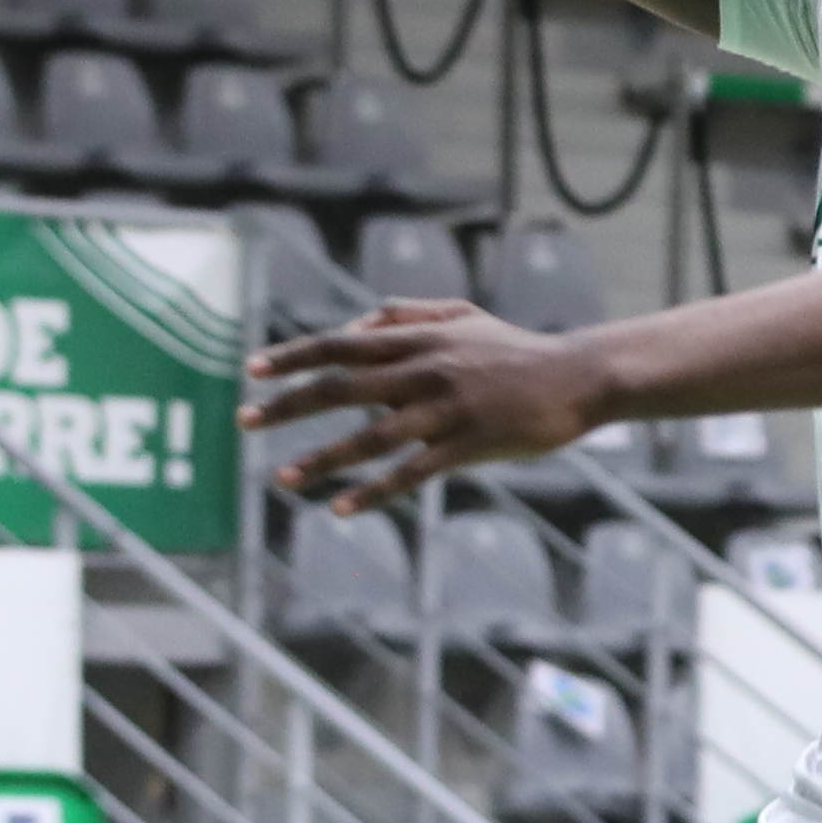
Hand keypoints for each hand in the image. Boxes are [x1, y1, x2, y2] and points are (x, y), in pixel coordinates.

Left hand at [244, 298, 608, 510]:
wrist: (577, 377)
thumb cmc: (515, 349)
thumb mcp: (461, 316)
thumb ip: (405, 314)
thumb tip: (352, 326)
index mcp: (418, 338)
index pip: (340, 344)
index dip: (292, 356)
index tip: (251, 371)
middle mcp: (424, 370)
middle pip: (341, 387)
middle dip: (287, 405)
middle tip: (244, 421)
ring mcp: (445, 410)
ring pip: (369, 437)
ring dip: (321, 460)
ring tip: (283, 480)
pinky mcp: (467, 445)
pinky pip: (410, 472)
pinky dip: (373, 491)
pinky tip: (342, 508)